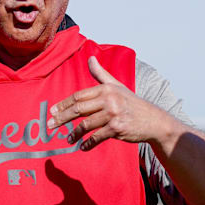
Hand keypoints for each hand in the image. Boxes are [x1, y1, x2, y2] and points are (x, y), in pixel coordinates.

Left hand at [46, 56, 172, 150]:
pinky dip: (88, 143)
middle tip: (51, 125)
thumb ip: (101, 74)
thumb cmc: (132, 103)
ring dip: (74, 133)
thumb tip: (90, 58)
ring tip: (68, 139)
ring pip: (86, 125)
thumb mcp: (117, 86)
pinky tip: (83, 147)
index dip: (64, 104)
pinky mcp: (117, 129)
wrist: (154, 121)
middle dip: (62, 118)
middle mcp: (109, 100)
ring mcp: (113, 115)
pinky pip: (97, 137)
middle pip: (78, 109)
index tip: (52, 111)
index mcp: (106, 88)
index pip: (79, 96)